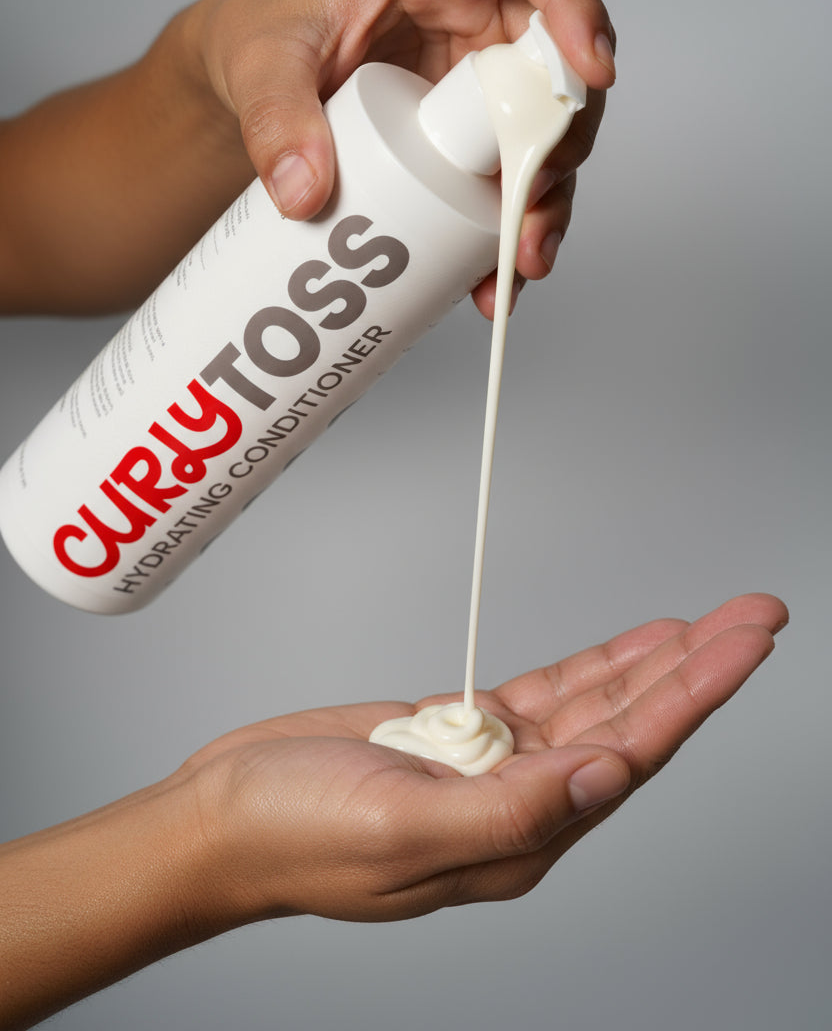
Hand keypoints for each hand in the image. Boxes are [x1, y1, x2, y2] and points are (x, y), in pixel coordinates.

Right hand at [179, 593, 784, 924]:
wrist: (221, 818)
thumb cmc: (292, 835)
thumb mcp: (399, 829)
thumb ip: (509, 808)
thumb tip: (606, 776)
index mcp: (517, 840)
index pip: (629, 756)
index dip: (694, 695)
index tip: (742, 643)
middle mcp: (520, 805)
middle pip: (630, 724)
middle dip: (698, 667)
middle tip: (756, 615)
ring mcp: (492, 766)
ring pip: (595, 704)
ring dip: (655, 661)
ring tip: (714, 620)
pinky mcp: (460, 733)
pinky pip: (545, 693)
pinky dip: (593, 665)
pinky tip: (631, 646)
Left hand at [188, 0, 615, 317]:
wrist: (248, 77)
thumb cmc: (262, 36)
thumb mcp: (256, 64)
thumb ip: (272, 118)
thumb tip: (304, 194)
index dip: (574, 3)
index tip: (593, 70)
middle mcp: (471, 17)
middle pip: (554, 62)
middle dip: (562, 138)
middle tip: (538, 199)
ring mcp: (476, 79)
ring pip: (542, 133)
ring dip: (545, 201)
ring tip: (521, 260)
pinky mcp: (469, 134)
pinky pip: (508, 179)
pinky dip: (507, 232)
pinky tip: (492, 280)